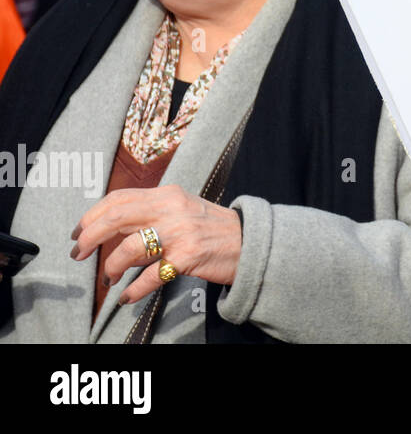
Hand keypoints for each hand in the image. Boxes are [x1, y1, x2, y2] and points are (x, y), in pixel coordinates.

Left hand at [69, 184, 242, 304]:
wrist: (249, 242)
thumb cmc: (212, 228)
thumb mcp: (184, 209)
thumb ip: (153, 212)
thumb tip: (112, 226)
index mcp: (168, 194)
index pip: (119, 198)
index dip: (92, 215)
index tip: (79, 232)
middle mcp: (172, 209)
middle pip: (116, 218)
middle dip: (90, 238)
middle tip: (79, 254)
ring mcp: (180, 233)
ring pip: (128, 248)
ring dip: (111, 267)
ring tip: (109, 277)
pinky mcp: (188, 256)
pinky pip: (149, 276)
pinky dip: (133, 291)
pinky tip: (127, 297)